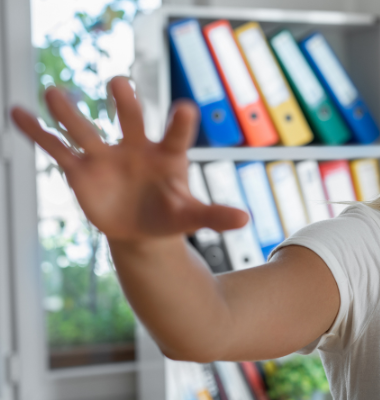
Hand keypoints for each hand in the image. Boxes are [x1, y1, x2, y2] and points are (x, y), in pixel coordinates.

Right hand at [11, 76, 248, 240]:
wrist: (142, 226)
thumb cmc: (171, 214)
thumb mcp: (192, 217)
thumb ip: (214, 215)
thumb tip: (245, 220)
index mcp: (167, 155)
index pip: (176, 136)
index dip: (180, 124)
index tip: (186, 108)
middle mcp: (135, 147)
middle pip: (130, 121)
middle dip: (125, 104)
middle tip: (120, 83)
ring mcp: (106, 156)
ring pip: (86, 130)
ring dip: (71, 112)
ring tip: (54, 91)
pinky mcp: (80, 170)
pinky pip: (56, 149)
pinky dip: (37, 133)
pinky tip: (18, 112)